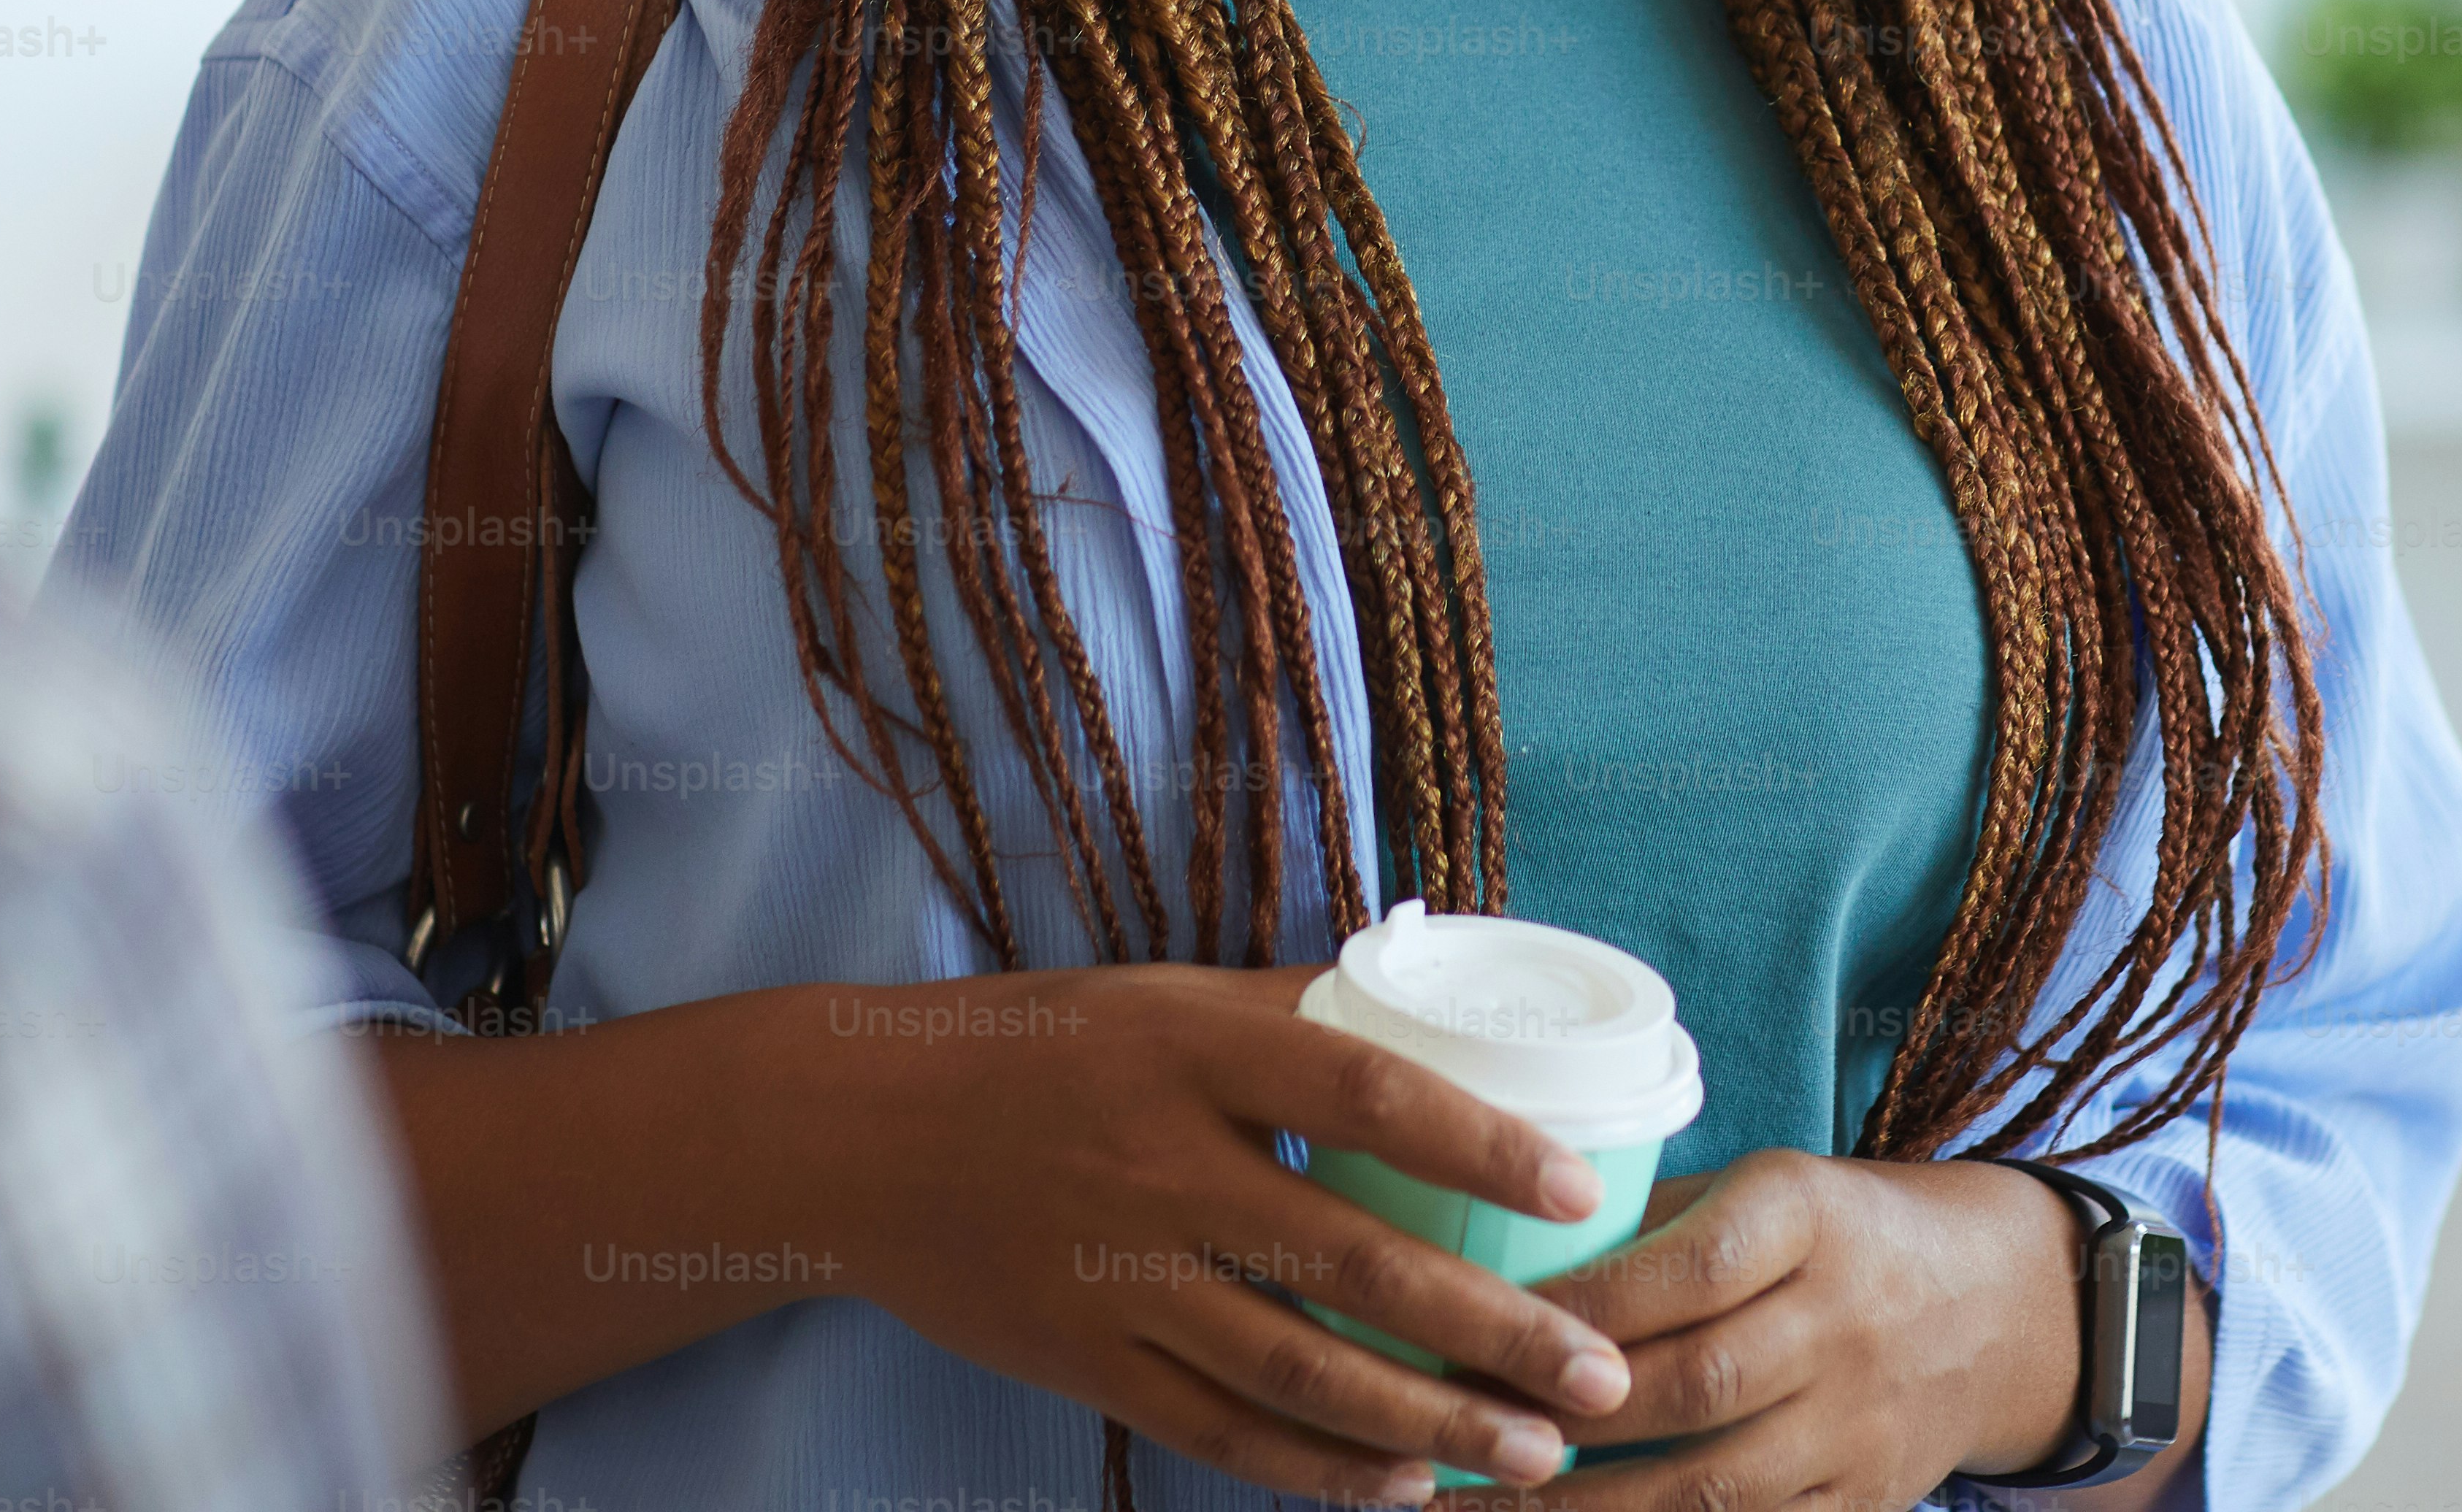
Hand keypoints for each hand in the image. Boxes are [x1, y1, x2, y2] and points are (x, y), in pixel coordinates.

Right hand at [814, 962, 1639, 1500]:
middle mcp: (1159, 1166)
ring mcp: (1118, 1275)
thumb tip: (1445, 1013)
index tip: (1577, 1193)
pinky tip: (1403, 1489)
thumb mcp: (1164, 999)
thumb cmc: (1040, 1048)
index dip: (1479, 1143)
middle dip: (1492, 1331)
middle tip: (1601, 1375)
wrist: (860, 1132)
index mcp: (1192, 1053)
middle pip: (1354, 1261)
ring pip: (1297, 1369)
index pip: (1364, 1095)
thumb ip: (1297, 1013)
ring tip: (1534, 1457)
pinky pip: (1218, 1430)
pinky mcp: (1083, 1360)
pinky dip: (1316, 1470)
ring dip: (1428, 1425)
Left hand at [1528, 1153, 2135, 1506]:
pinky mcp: (1865, 1503)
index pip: (1686, 1267)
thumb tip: (1494, 1257)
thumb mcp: (1760, 1191)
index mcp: (1807, 1217)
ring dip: (1588, 1511)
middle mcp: (1842, 1322)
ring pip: (1713, 1488)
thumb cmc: (1832, 1235)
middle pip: (1695, 1386)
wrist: (1995, 1307)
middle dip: (1563, 1420)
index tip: (1472, 1330)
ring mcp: (1859, 1425)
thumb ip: (1647, 1225)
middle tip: (1449, 1435)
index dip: (1578, 1310)